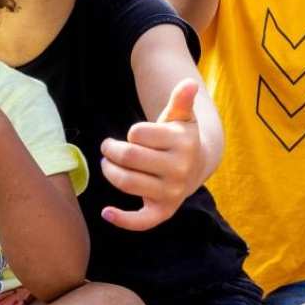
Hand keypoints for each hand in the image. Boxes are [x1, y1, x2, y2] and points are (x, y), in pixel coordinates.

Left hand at [101, 79, 201, 230]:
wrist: (197, 165)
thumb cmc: (180, 137)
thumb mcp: (180, 117)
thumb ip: (181, 100)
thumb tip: (189, 84)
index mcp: (183, 142)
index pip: (138, 134)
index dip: (131, 133)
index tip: (134, 134)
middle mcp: (179, 169)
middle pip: (129, 157)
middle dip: (112, 150)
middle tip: (108, 148)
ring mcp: (172, 191)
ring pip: (127, 182)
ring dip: (110, 172)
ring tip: (108, 165)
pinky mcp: (164, 210)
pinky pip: (142, 221)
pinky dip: (122, 219)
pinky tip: (107, 212)